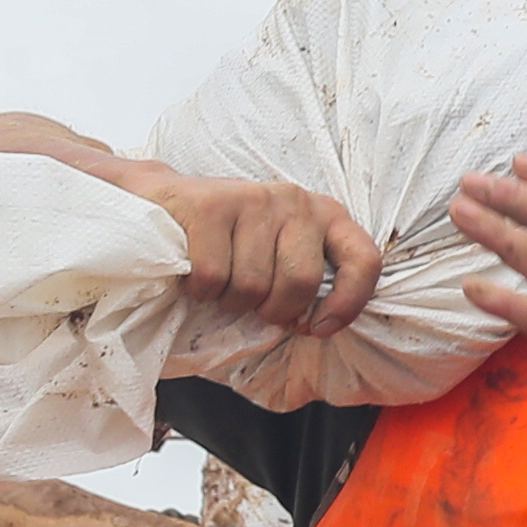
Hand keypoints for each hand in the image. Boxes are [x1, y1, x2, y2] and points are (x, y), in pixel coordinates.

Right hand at [151, 171, 382, 337]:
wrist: (162, 200)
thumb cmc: (232, 241)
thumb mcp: (282, 254)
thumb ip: (309, 280)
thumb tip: (320, 327)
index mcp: (326, 216)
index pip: (364, 261)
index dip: (348, 304)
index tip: (318, 328)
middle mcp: (296, 202)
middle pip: (302, 283)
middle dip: (275, 311)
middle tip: (254, 305)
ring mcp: (254, 198)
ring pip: (252, 285)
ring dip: (231, 301)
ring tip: (221, 284)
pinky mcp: (210, 204)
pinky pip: (214, 276)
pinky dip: (201, 291)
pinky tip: (196, 275)